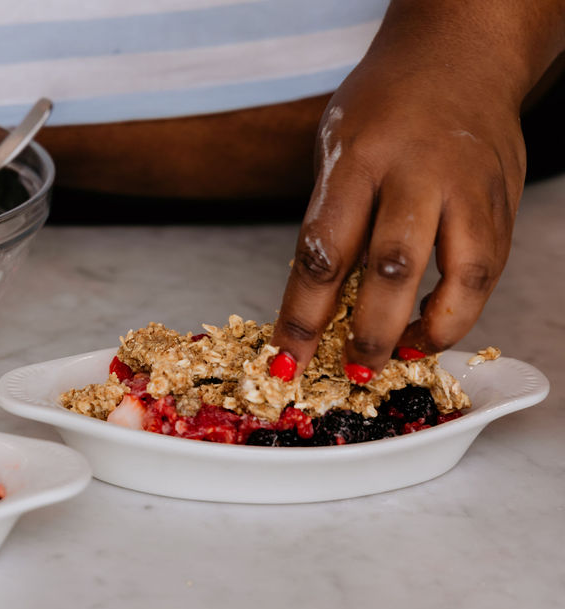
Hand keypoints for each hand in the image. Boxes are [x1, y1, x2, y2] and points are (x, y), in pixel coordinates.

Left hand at [270, 32, 526, 380]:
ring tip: (399, 355)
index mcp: (357, 161)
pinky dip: (460, 309)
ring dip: (427, 330)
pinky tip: (431, 326)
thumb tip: (316, 306)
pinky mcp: (502, 202)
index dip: (302, 315)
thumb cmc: (381, 110)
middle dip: (368, 332)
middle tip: (352, 369)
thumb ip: (332, 223)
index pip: (323, 251)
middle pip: (392, 267)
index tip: (287, 357)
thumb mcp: (336, 153)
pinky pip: (486, 270)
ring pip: (460, 274)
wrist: (458, 57)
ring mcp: (468, 187)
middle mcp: (416, 173)